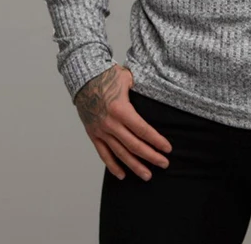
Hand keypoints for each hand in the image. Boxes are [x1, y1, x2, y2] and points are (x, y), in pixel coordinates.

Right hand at [74, 63, 172, 180]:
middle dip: (151, 156)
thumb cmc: (107, 75)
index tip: (168, 148)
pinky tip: (122, 175)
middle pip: (134, 145)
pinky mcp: (93, 134)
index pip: (143, 130)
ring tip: (147, 175)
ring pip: (120, 154)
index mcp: (121, 110)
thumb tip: (154, 94)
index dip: (156, 141)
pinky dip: (112, 166)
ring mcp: (101, 131)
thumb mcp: (127, 78)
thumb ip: (140, 90)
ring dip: (135, 166)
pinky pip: (103, 154)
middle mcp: (111, 124)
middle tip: (164, 164)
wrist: (83, 78)